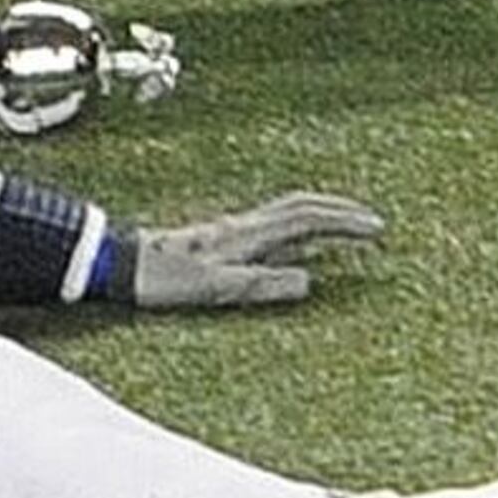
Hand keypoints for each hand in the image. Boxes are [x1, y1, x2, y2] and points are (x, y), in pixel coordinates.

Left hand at [121, 193, 383, 311]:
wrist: (120, 262)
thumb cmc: (164, 279)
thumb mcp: (215, 289)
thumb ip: (261, 285)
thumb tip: (310, 282)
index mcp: (246, 234)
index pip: (306, 219)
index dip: (344, 223)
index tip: (377, 229)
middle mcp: (242, 225)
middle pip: (300, 208)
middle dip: (340, 212)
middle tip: (374, 224)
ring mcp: (233, 229)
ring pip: (287, 212)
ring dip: (321, 215)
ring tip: (348, 226)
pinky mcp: (223, 238)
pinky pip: (273, 225)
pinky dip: (299, 226)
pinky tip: (299, 243)